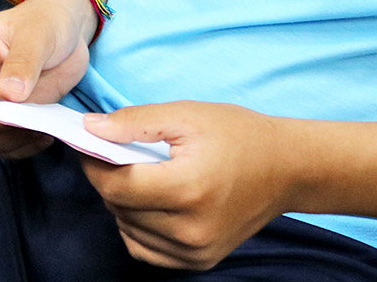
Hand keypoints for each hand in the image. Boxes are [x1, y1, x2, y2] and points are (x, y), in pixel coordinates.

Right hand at [0, 0, 96, 157]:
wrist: (69, 34)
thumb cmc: (46, 21)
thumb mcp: (38, 33)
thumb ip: (24, 60)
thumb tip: (10, 96)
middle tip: (24, 120)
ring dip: (9, 141)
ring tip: (40, 128)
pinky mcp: (10, 121)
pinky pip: (6, 146)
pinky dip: (23, 148)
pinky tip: (44, 134)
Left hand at [79, 102, 291, 271]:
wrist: (287, 169)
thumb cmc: (238, 135)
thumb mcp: (185, 115)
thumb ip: (133, 122)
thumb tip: (90, 128)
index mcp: (187, 189)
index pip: (115, 187)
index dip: (94, 163)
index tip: (91, 143)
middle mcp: (190, 229)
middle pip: (119, 208)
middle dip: (108, 178)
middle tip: (119, 153)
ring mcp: (196, 251)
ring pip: (127, 230)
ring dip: (122, 203)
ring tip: (142, 175)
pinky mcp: (200, 261)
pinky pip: (146, 250)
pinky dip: (137, 227)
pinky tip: (152, 202)